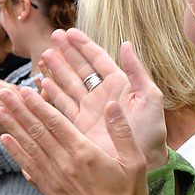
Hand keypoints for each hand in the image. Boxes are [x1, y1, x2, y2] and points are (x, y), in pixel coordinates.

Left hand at [0, 82, 148, 194]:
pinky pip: (28, 168)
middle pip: (37, 131)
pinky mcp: (49, 190)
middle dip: (19, 110)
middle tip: (3, 92)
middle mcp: (64, 164)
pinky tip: (6, 140)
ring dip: (12, 127)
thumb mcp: (135, 161)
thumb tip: (112, 104)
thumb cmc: (128, 193)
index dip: (38, 105)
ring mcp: (54, 178)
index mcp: (84, 153)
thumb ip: (121, 131)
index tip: (25, 90)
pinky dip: (15, 153)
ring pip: (29, 147)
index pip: (56, 123)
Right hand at [36, 31, 168, 169]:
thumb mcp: (150, 98)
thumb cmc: (152, 131)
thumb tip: (125, 44)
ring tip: (45, 56)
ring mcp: (89, 110)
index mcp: (119, 84)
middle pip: (80, 68)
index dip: (83, 45)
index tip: (69, 32)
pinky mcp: (80, 126)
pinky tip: (43, 83)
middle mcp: (101, 94)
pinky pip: (63, 105)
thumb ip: (136, 71)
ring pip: (69, 84)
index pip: (97, 59)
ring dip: (57, 70)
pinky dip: (52, 94)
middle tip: (53, 37)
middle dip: (67, 52)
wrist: (145, 162)